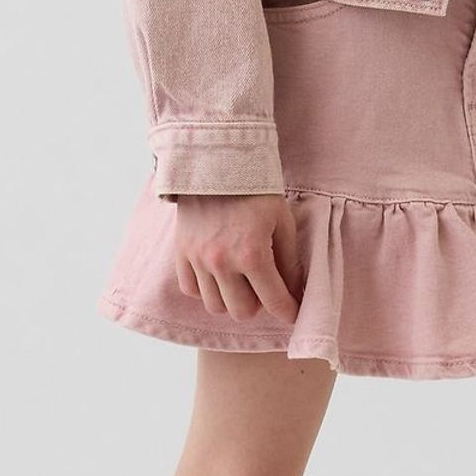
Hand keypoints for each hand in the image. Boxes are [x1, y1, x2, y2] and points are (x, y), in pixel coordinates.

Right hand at [171, 193, 302, 322]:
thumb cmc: (256, 190)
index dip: (288, 312)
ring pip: (215, 306)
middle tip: (264, 287)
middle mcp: (222, 262)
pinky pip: (190, 289)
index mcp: (252, 254)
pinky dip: (205, 288)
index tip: (293, 313)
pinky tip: (217, 274)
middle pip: (241, 312)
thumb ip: (289, 261)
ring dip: (231, 299)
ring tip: (240, 281)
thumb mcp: (282, 222)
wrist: (217, 162)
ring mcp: (198, 259)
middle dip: (258, 304)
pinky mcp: (181, 252)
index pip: (274, 301)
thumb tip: (294, 291)